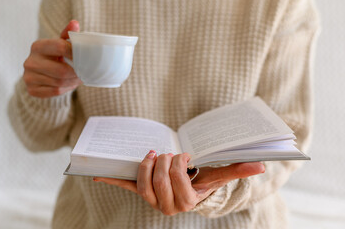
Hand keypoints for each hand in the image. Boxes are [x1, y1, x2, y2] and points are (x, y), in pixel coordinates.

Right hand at [23, 20, 81, 97]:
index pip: (60, 47)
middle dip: (77, 73)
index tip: (85, 58)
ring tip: (79, 78)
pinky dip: (66, 89)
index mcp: (38, 46)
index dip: (76, 53)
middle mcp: (30, 61)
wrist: (40, 73)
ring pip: (60, 83)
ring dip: (73, 81)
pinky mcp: (32, 90)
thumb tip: (75, 23)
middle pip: (62, 71)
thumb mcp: (60, 43)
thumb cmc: (54, 56)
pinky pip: (55, 91)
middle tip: (85, 73)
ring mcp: (29, 77)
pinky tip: (70, 84)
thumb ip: (67, 34)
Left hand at [93, 151, 264, 215]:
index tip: (184, 155)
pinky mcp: (142, 192)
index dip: (178, 165)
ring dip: (143, 167)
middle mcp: (167, 205)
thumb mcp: (219, 176)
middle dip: (162, 163)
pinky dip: (111, 180)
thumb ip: (238, 170)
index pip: (177, 181)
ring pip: (141, 185)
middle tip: (168, 152)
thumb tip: (260, 166)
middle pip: (158, 182)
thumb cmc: (204, 183)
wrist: (190, 193)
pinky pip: (125, 186)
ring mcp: (152, 200)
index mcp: (186, 201)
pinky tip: (97, 175)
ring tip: (151, 154)